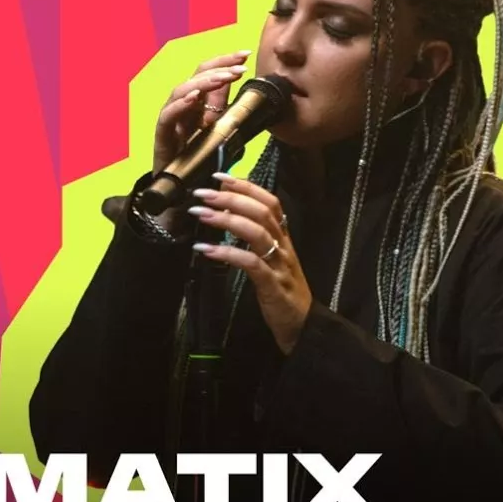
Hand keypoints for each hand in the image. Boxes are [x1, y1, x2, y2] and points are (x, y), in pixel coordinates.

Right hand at [153, 50, 252, 175]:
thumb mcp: (219, 130)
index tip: (245, 55)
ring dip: (204, 81)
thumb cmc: (199, 162)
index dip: (225, 61)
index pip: (207, 73)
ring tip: (223, 77)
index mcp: (196, 104)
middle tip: (240, 67)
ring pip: (181, 91)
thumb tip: (240, 82)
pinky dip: (180, 104)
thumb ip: (224, 107)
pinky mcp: (162, 138)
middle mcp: (182, 108)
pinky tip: (195, 96)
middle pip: (195, 76)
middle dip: (219, 67)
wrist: (181, 193)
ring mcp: (170, 121)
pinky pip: (167, 116)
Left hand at [188, 172, 312, 354]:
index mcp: (283, 236)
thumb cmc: (282, 289)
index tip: (220, 176)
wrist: (302, 325)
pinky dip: (227, 253)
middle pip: (261, 212)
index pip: (269, 201)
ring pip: (257, 233)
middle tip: (202, 193)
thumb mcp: (271, 258)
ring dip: (226, 219)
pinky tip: (206, 249)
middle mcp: (283, 246)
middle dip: (231, 198)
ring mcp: (279, 265)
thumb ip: (255, 236)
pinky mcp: (272, 285)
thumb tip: (228, 213)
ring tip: (200, 214)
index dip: (246, 186)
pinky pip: (250, 264)